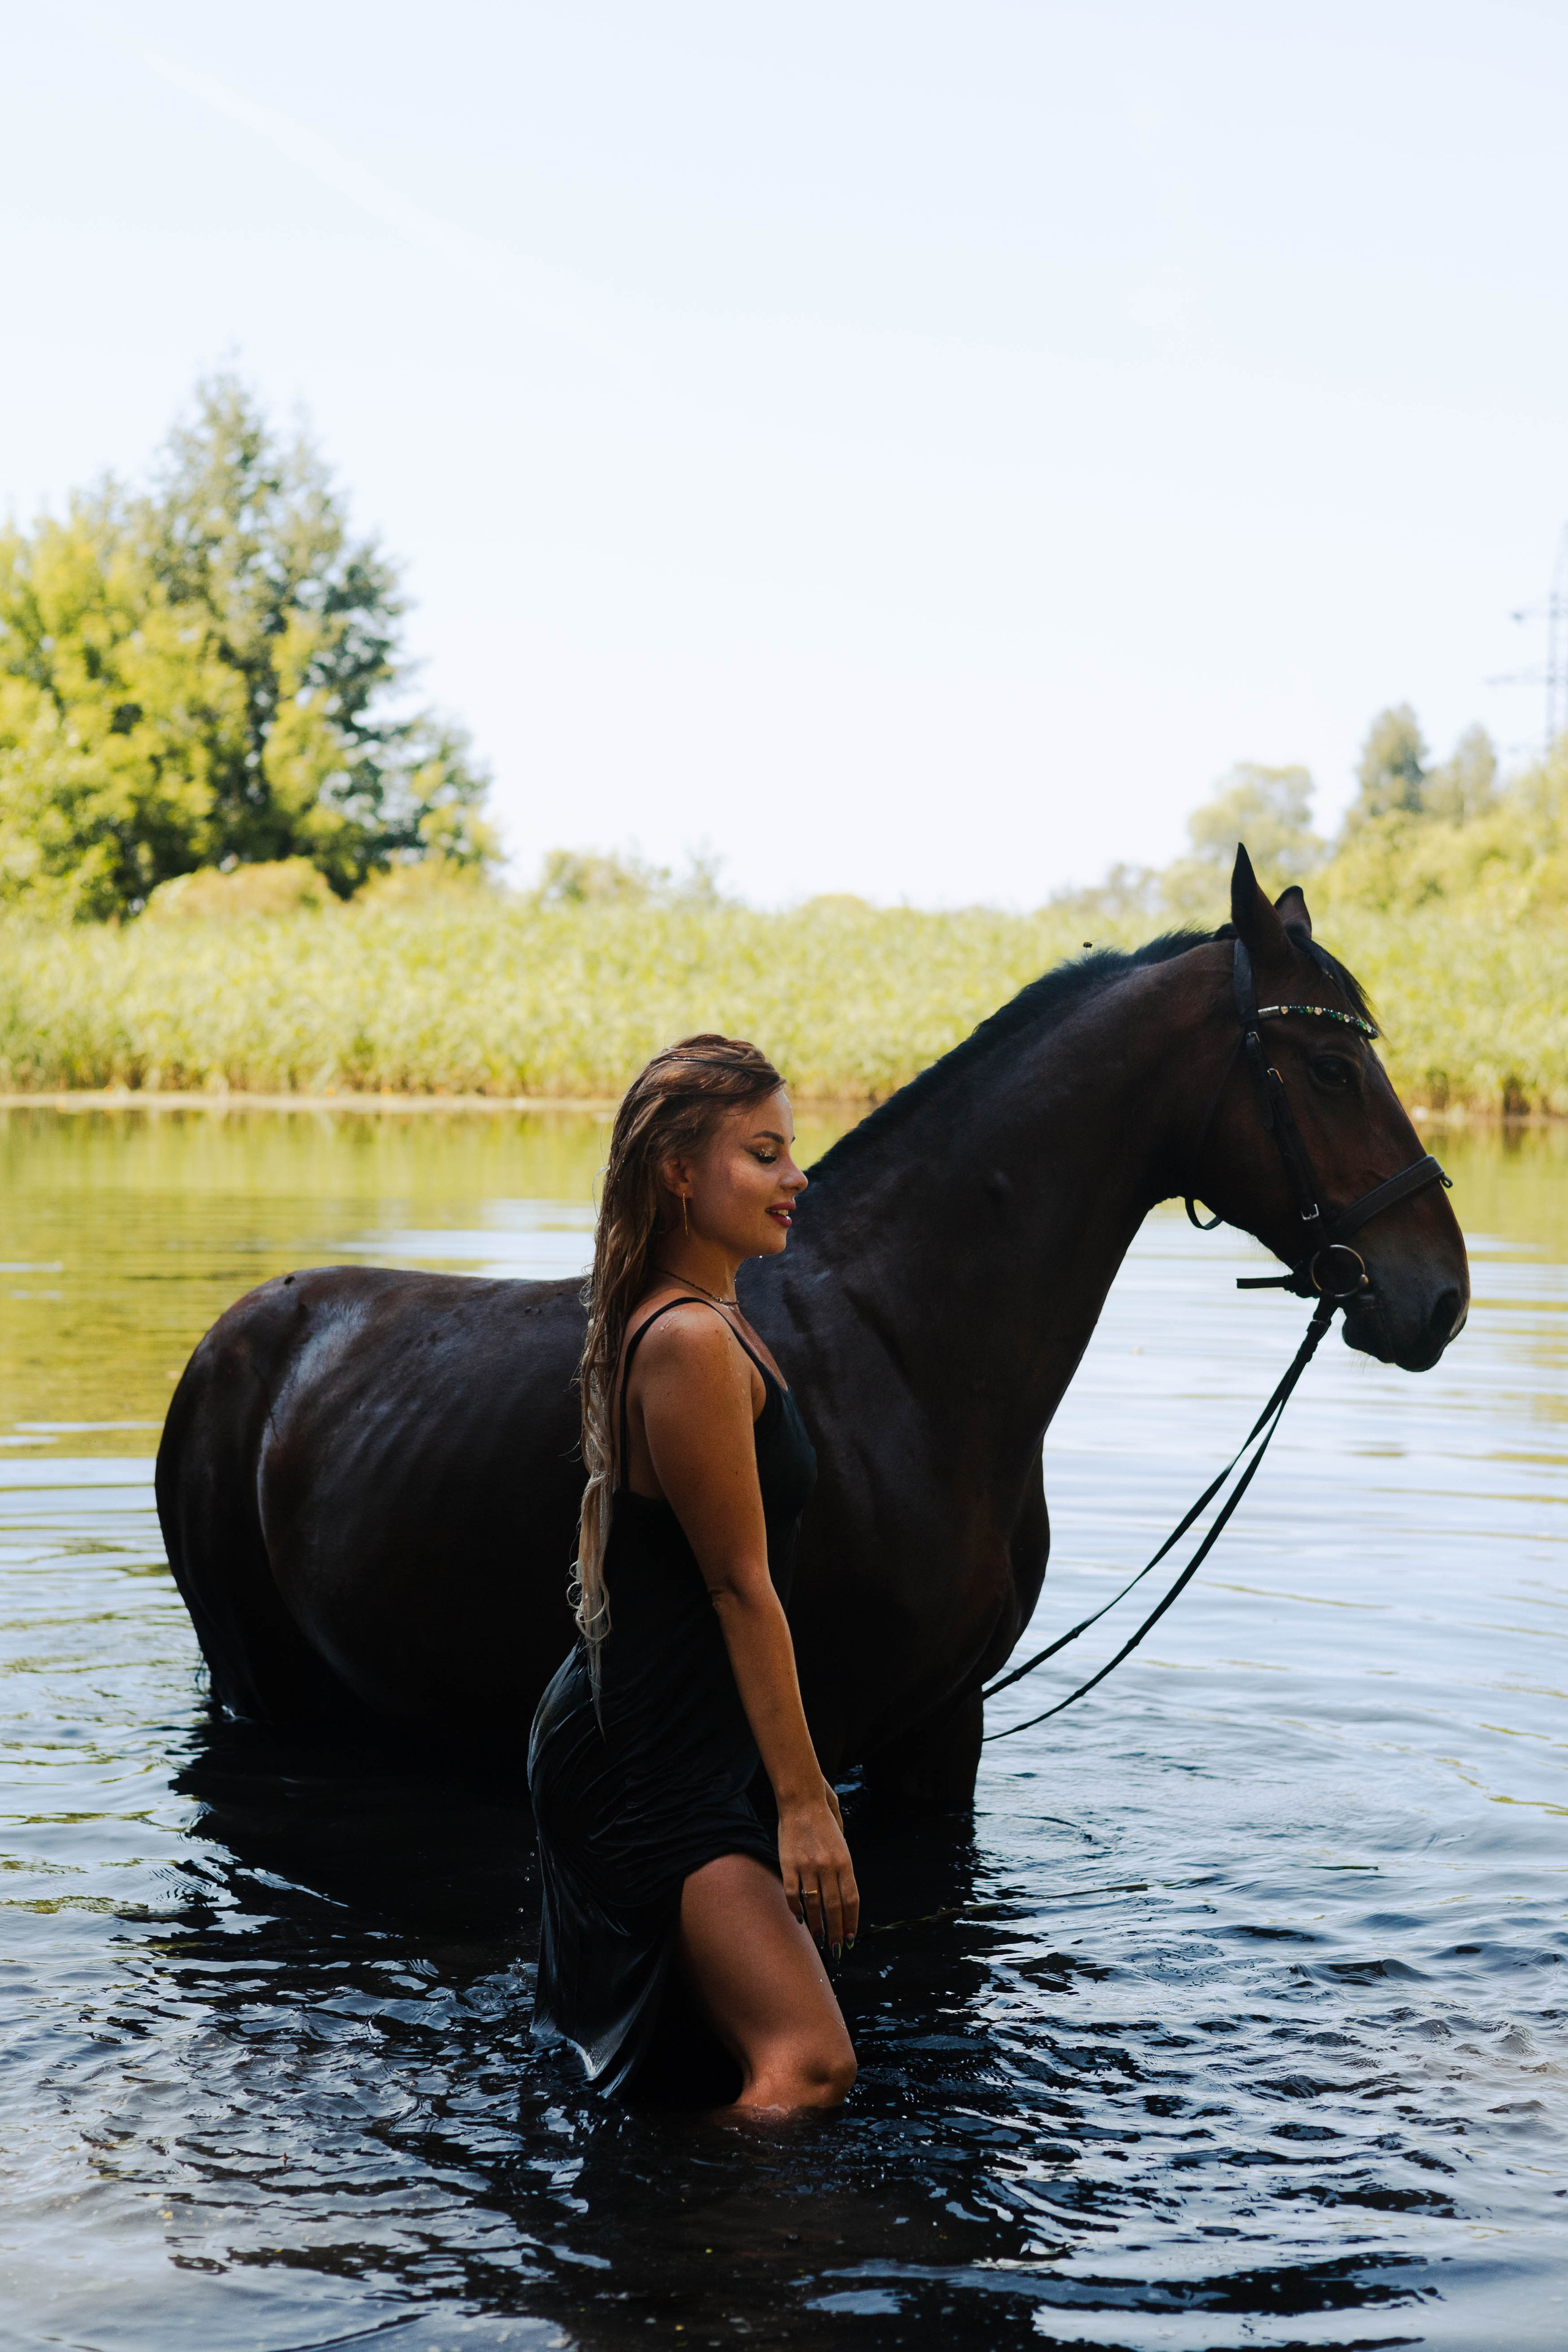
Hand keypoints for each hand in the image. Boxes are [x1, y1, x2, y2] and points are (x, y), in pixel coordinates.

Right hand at [778, 1793, 858, 1955]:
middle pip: (834, 1908)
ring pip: (813, 1905)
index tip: (851, 1938)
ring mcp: (807, 1866)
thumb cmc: (824, 1822)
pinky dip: (796, 1908)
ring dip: (816, 1926)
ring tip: (819, 1939)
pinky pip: (792, 1893)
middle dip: (836, 1932)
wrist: (802, 1800)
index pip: (851, 1900)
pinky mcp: (788, 1864)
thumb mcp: (842, 1844)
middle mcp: (828, 1866)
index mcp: (845, 1862)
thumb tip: (844, 1898)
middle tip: (836, 1949)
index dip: (851, 1922)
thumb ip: (844, 1869)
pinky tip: (799, 1918)